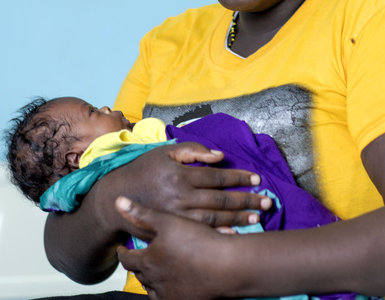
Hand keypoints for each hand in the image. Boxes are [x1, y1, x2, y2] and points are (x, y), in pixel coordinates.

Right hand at [103, 141, 268, 228]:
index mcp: (180, 175)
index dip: (239, 177)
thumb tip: (219, 155)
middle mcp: (180, 196)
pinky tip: (235, 234)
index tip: (257, 178)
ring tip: (258, 217)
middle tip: (268, 202)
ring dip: (239, 218)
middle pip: (220, 200)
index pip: (217, 176)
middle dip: (247, 200)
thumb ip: (192, 150)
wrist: (116, 197)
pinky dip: (219, 234)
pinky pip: (200, 233)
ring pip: (214, 218)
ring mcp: (177, 216)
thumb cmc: (144, 170)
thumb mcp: (164, 152)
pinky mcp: (173, 229)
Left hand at [116, 196, 231, 299]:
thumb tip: (118, 202)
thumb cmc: (199, 241)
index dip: (123, 253)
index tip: (122, 250)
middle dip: (138, 266)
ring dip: (151, 281)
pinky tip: (171, 284)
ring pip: (152, 290)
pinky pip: (168, 299)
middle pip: (139, 275)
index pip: (126, 259)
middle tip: (140, 258)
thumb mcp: (168, 221)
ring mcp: (169, 294)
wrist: (227, 265)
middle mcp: (155, 281)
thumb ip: (142, 213)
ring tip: (154, 272)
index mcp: (148, 261)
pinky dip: (166, 291)